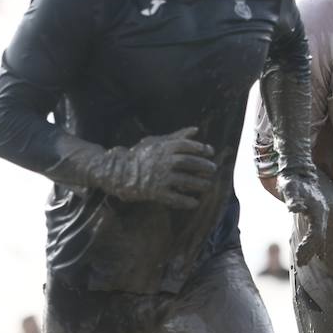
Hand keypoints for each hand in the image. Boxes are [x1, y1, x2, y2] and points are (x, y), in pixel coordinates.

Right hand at [99, 127, 216, 207]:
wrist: (120, 172)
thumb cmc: (140, 155)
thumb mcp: (157, 141)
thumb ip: (178, 136)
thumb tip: (196, 130)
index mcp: (164, 147)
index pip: (187, 146)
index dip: (200, 149)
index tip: (209, 152)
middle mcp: (164, 161)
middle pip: (189, 163)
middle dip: (203, 166)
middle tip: (213, 169)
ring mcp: (160, 177)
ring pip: (185, 180)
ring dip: (199, 184)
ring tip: (208, 185)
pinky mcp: (156, 192)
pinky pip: (175, 198)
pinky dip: (186, 201)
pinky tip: (195, 203)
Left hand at [278, 169, 326, 265]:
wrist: (300, 170)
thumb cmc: (294, 179)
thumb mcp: (291, 187)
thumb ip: (293, 198)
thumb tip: (293, 207)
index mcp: (318, 211)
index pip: (316, 235)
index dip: (309, 247)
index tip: (300, 259)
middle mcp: (322, 214)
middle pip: (319, 237)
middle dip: (311, 251)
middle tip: (301, 263)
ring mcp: (320, 213)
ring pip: (319, 234)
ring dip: (314, 248)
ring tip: (306, 260)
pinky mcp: (316, 212)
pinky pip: (318, 230)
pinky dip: (316, 240)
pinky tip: (316, 248)